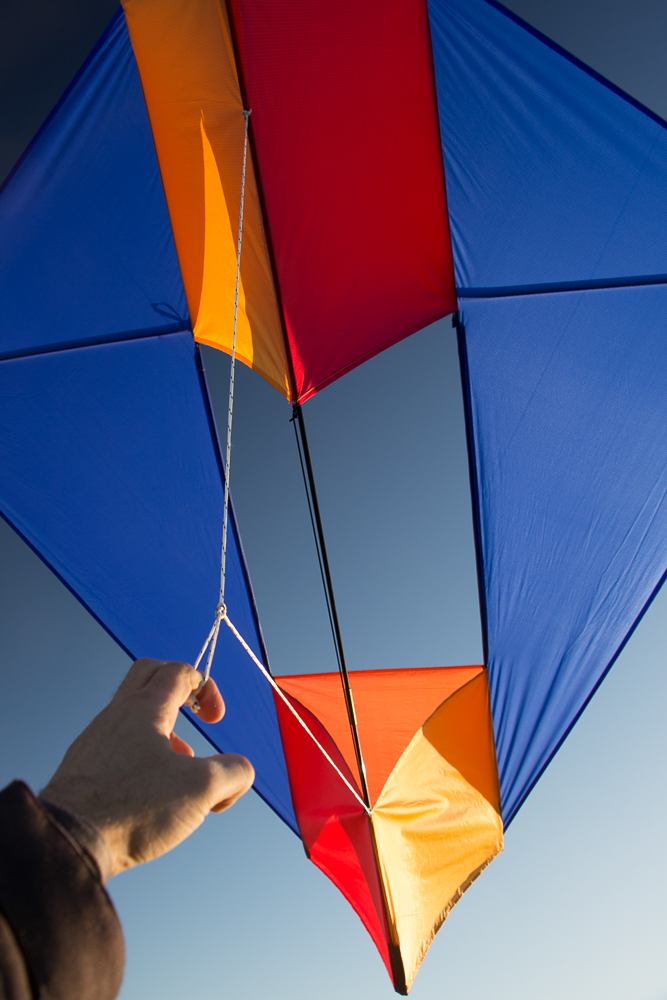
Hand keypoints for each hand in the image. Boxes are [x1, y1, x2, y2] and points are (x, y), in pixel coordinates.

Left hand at [41, 659, 253, 875]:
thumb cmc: (133, 808)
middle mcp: (116, 715)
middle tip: (194, 715)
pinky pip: (117, 745)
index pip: (178, 670)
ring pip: (133, 716)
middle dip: (180, 690)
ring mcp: (95, 741)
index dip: (206, 687)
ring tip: (177, 771)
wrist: (67, 841)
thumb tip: (240, 771)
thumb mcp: (202, 789)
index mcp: (145, 707)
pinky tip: (149, 794)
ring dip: (163, 733)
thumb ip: (234, 772)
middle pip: (148, 675)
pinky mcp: (82, 769)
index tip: (215, 719)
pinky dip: (141, 756)